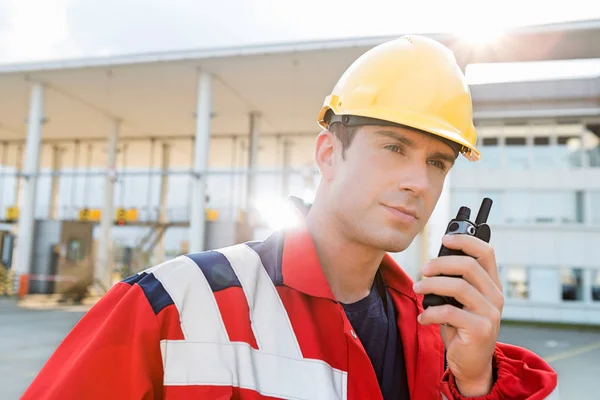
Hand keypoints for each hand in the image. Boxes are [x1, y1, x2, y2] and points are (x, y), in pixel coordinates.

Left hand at [412, 234, 503, 396]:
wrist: (471, 363)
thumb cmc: (462, 327)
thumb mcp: (461, 301)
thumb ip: (456, 282)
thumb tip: (433, 263)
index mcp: (491, 284)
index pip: (486, 252)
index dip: (465, 240)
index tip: (444, 239)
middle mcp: (495, 296)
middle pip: (469, 266)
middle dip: (440, 264)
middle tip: (423, 270)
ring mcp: (490, 313)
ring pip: (458, 287)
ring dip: (432, 285)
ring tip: (418, 289)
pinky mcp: (480, 329)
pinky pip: (450, 311)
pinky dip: (430, 312)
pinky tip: (423, 317)